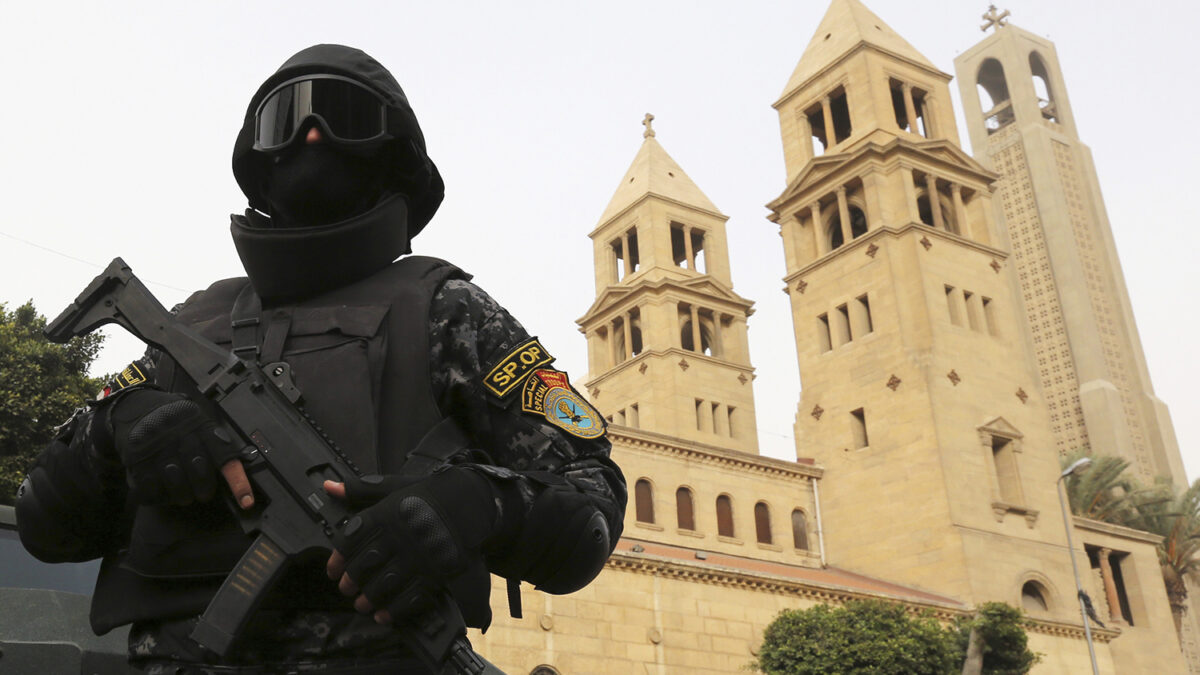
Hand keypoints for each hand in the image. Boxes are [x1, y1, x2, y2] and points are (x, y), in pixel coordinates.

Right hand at [108, 388, 252, 507]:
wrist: (134, 405)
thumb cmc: (174, 418)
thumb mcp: (197, 419)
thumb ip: (214, 442)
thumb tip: (234, 471)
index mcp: (200, 424)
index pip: (224, 454)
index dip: (237, 480)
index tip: (246, 500)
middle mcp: (180, 433)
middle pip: (199, 469)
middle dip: (204, 488)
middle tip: (204, 494)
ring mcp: (156, 445)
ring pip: (175, 480)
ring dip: (182, 495)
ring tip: (183, 495)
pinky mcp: (136, 457)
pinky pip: (151, 486)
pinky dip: (158, 495)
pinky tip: (161, 492)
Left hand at [323, 468, 497, 623]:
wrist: (470, 501)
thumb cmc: (428, 494)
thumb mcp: (393, 487)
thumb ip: (361, 490)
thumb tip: (330, 488)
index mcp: (386, 513)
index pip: (352, 540)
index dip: (338, 559)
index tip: (333, 571)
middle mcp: (400, 536)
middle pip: (365, 565)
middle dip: (352, 582)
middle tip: (346, 590)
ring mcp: (419, 556)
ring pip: (385, 585)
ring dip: (370, 598)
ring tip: (363, 604)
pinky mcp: (437, 572)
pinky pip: (412, 597)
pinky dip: (395, 609)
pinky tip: (385, 614)